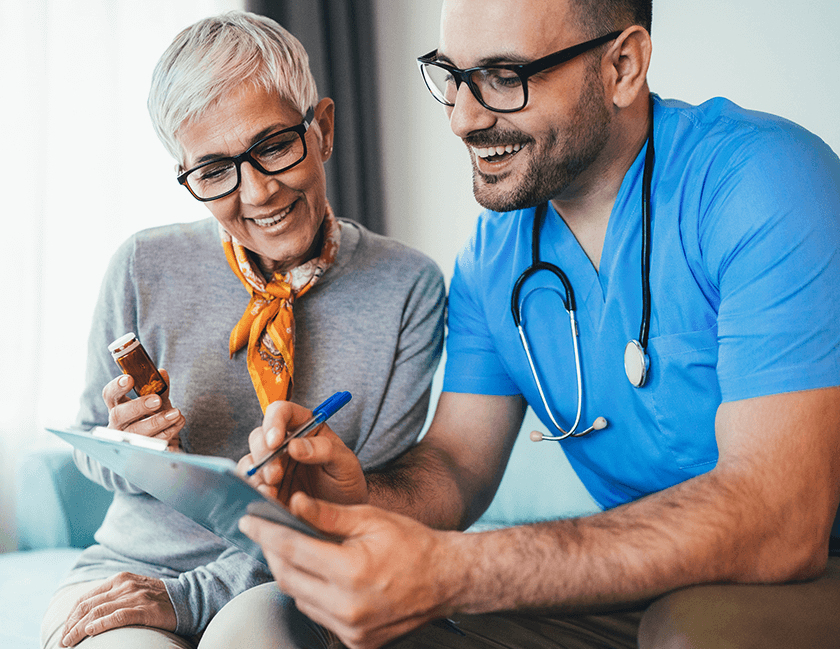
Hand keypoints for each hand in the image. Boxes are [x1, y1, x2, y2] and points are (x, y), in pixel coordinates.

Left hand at [61, 572, 176, 645]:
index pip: (86, 598)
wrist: (187, 598)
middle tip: (63, 642)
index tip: (64, 631)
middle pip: (89, 606)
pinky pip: (117, 617)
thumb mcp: (133, 590)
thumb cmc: (158, 599)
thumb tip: (89, 614)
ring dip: (79, 630)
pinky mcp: (145, 609)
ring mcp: (135, 596)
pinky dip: (101, 625)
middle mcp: (125, 585)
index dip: (71, 616)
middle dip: (71, 625)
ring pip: (98, 612)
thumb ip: (114, 596)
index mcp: (119, 579)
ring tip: (69, 643)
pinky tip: (90, 633)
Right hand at [103, 369, 183, 448]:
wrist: (156, 441)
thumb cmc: (151, 415)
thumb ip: (158, 388)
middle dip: (138, 407)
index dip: (116, 387)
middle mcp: (118, 423)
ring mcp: (127, 439)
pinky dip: (167, 435)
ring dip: (158, 422)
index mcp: (118, 406)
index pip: (110, 395)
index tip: (129, 378)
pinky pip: (152, 446)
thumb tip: (162, 373)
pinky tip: (177, 428)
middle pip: (120, 415)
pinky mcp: (140, 452)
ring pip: (137, 433)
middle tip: (157, 400)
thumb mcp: (154, 400)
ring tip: (176, 413)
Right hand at [238, 400, 367, 505]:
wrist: (343, 518)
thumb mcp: (346, 464)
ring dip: (257, 474)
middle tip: (275, 475)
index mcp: (306, 428)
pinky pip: (250, 483)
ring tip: (273, 491)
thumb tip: (294, 445)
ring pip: (251, 459)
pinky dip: (255, 490)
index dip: (274, 422)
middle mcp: (285, 443)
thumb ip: (326, 450)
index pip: (283, 412)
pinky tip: (269, 499)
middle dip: (263, 453)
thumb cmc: (347, 484)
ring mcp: (273, 465)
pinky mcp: (266, 487)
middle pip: (260, 436)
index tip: (276, 441)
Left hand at [240, 493, 453, 648]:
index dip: (266, 532)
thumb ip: (328, 515)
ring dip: (290, 572)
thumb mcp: (371, 519)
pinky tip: (318, 573)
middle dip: (272, 551)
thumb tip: (294, 504)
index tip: (249, 520)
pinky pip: (317, 614)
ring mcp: (351, 630)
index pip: (292, 549)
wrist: (447, 580)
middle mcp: (348, 607)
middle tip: (266, 531)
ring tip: (294, 549)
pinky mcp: (355, 642)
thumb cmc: (414, 544)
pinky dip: (310, 592)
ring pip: (299, 598)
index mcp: (351, 572)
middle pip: (287, 577)